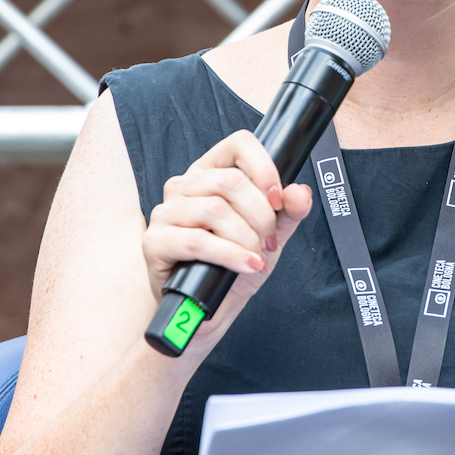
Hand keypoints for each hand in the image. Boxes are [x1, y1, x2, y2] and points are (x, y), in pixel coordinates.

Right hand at [142, 129, 311, 347]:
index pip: (238, 144)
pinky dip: (229, 254)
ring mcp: (165, 212)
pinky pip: (197, 240)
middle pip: (231, 181)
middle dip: (261, 215)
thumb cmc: (232, 267)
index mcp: (210, 173)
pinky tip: (245, 265)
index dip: (264, 168)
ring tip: (256, 257)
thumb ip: (288, 212)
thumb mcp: (269, 236)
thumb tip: (300, 192)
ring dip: (246, 238)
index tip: (278, 199)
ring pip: (215, 209)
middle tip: (269, 241)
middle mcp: (184, 186)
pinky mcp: (155, 241)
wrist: (207, 310)